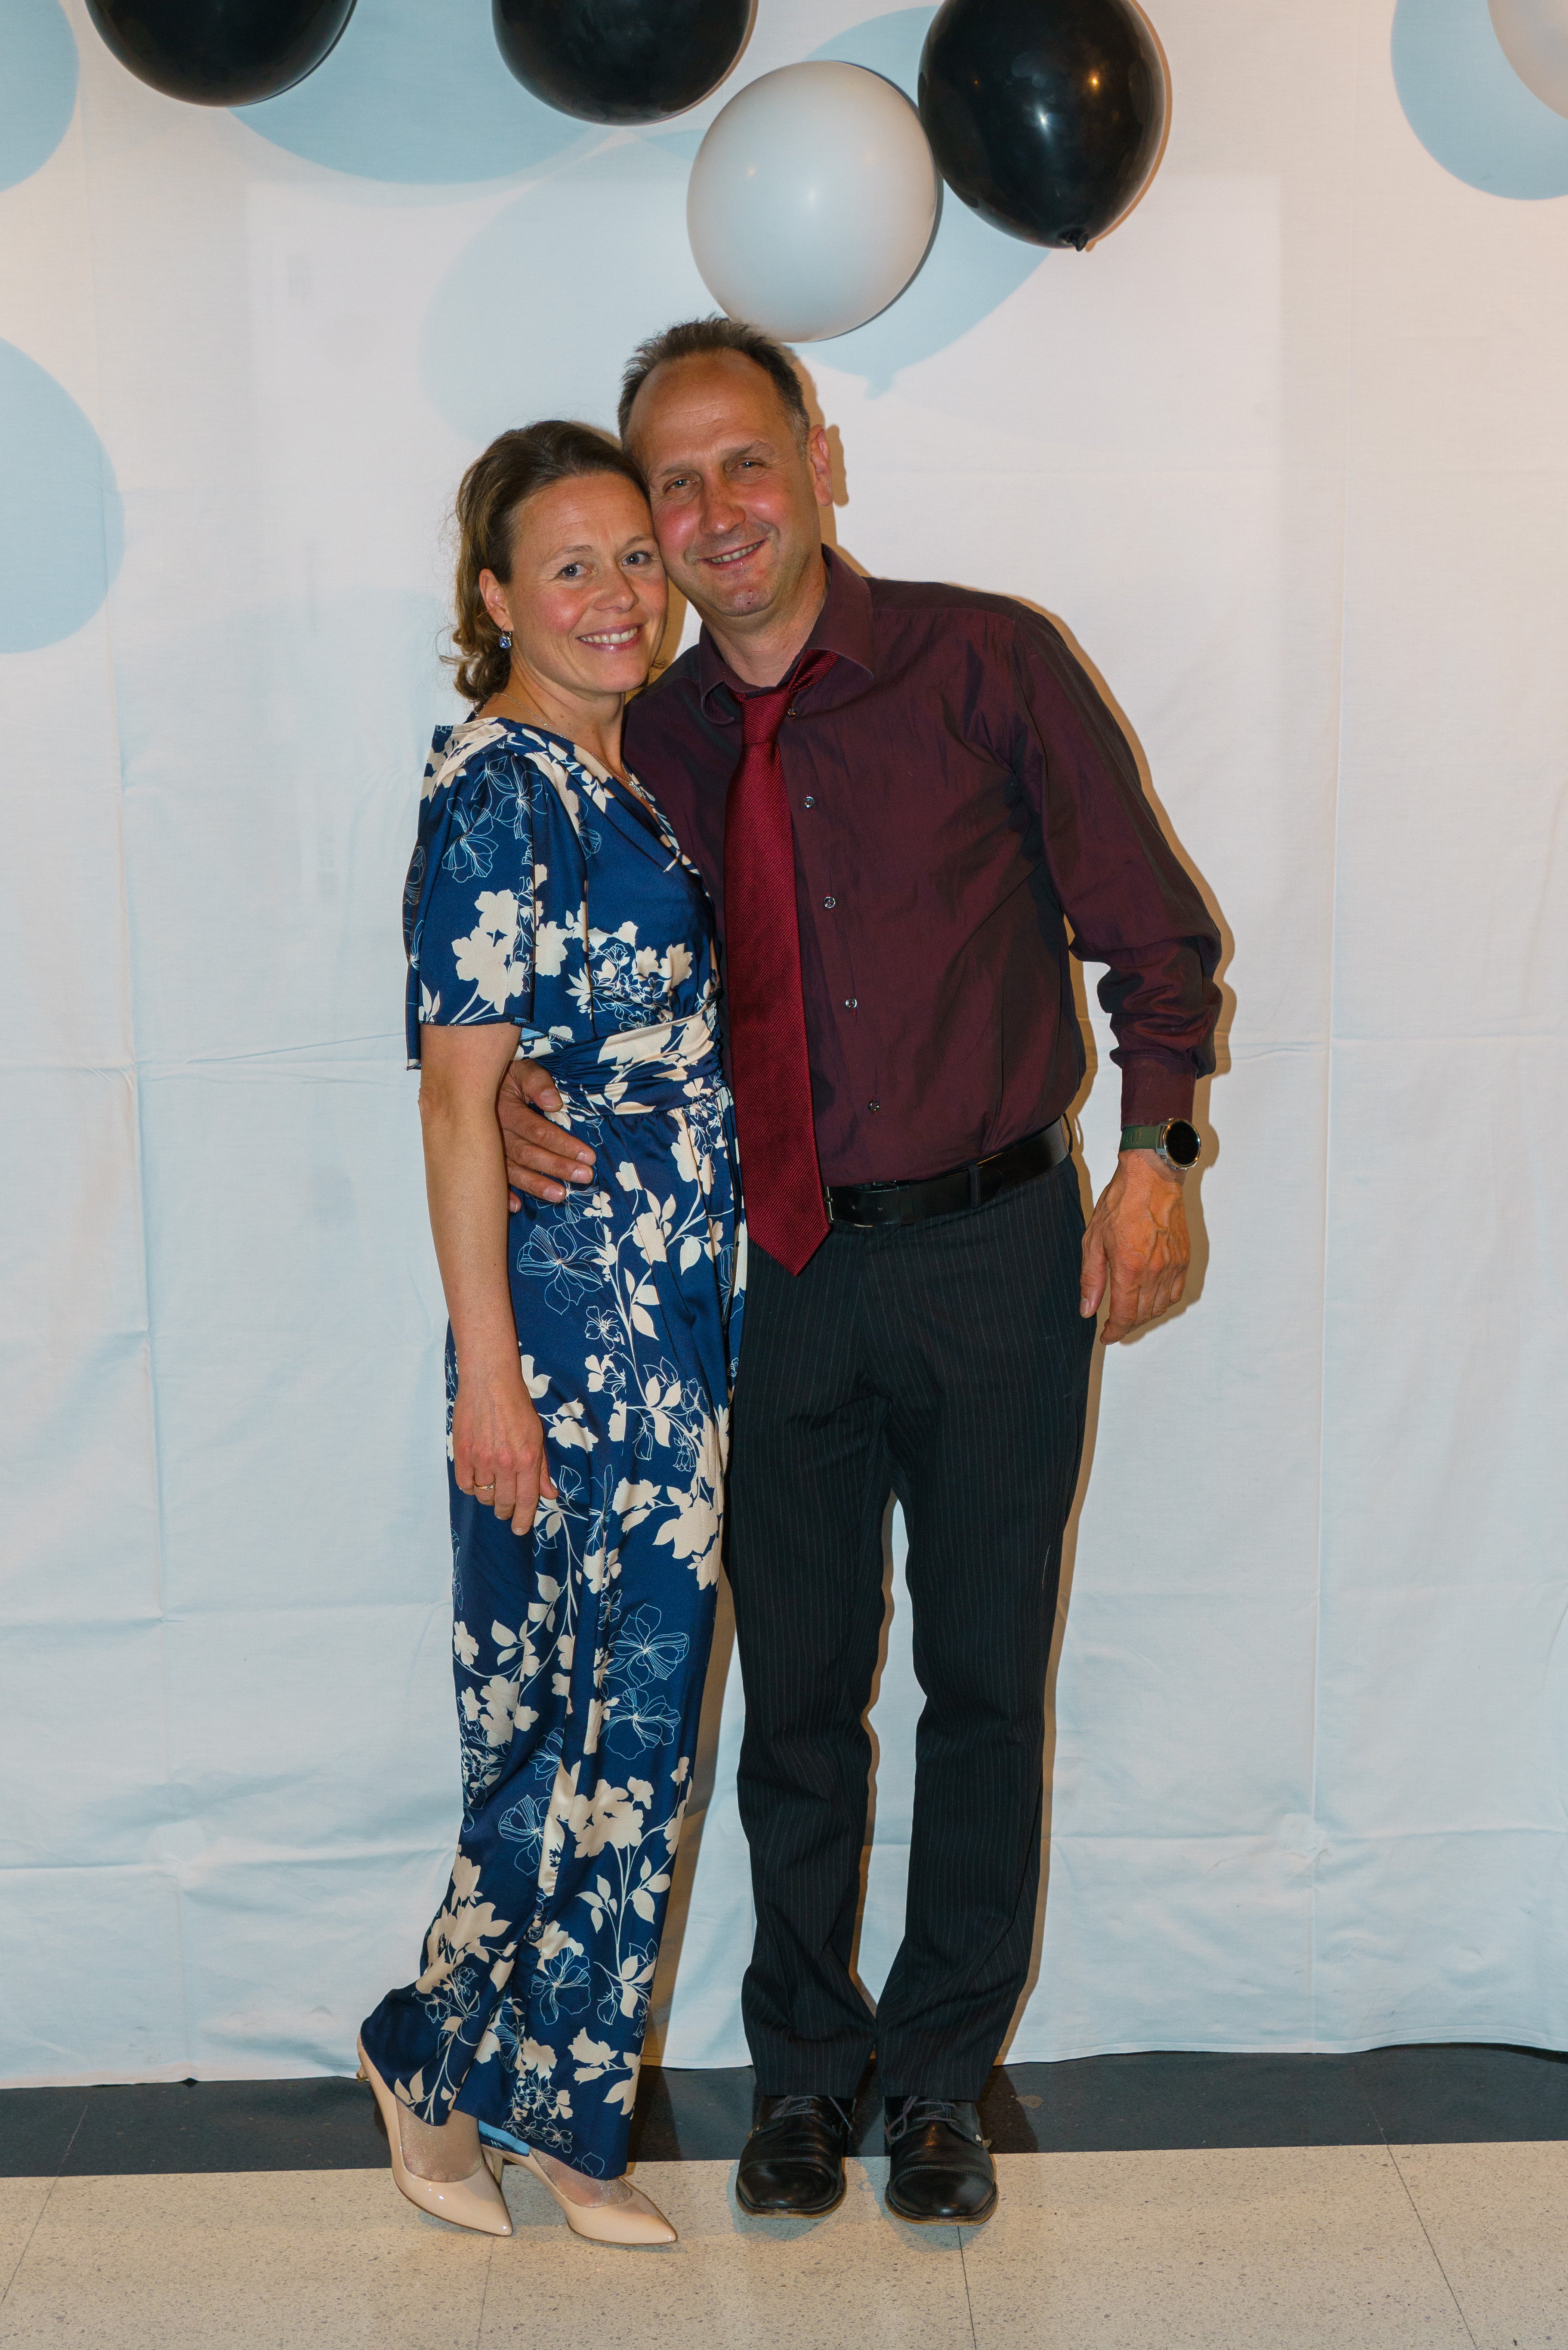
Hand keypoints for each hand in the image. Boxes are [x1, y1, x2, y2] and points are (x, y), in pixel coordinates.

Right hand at [452, 1363, 557, 1536]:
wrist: (489, 1382)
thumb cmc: (517, 1406)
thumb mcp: (537, 1436)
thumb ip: (541, 1469)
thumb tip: (549, 1495)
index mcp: (527, 1459)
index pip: (527, 1500)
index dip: (524, 1519)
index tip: (520, 1530)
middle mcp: (505, 1463)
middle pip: (503, 1502)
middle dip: (505, 1511)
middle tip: (505, 1510)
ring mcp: (481, 1460)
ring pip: (483, 1496)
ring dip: (489, 1498)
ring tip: (492, 1489)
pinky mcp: (463, 1453)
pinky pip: (466, 1484)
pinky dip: (471, 1487)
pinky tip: (477, 1479)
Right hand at [497, 1059, 595, 1209]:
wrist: (468, 1082)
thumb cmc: (504, 1075)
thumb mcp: (521, 1069)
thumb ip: (537, 1082)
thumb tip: (554, 1103)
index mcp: (505, 1110)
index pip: (537, 1130)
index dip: (562, 1144)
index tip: (588, 1156)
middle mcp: (494, 1133)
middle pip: (528, 1153)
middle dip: (557, 1166)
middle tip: (584, 1176)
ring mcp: (487, 1149)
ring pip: (512, 1170)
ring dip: (536, 1184)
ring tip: (560, 1195)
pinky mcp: (482, 1159)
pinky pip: (491, 1180)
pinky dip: (501, 1194)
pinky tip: (515, 1207)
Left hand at [1079, 1150, 1190, 1343]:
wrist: (1151, 1178)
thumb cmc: (1120, 1203)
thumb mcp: (1093, 1241)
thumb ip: (1091, 1279)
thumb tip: (1088, 1310)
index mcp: (1129, 1269)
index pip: (1125, 1316)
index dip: (1114, 1332)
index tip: (1106, 1336)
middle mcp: (1155, 1271)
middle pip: (1143, 1315)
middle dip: (1127, 1325)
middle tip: (1113, 1324)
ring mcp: (1173, 1266)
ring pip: (1161, 1307)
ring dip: (1144, 1316)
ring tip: (1130, 1311)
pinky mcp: (1184, 1258)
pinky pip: (1176, 1292)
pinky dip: (1163, 1302)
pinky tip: (1151, 1297)